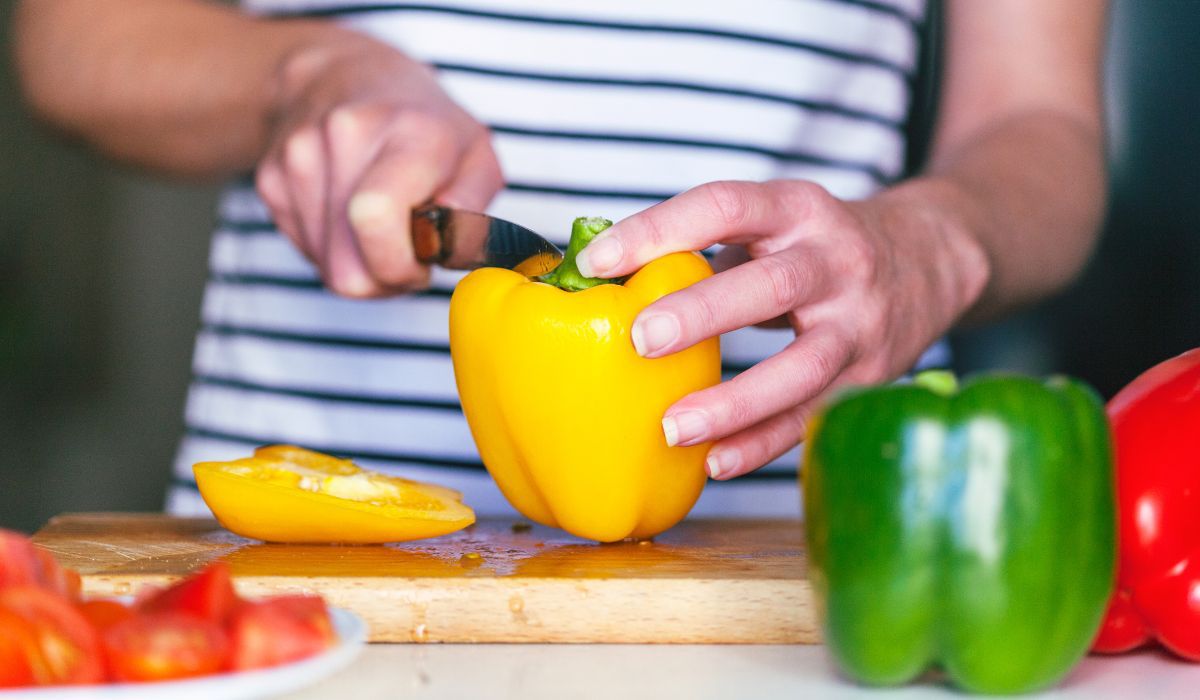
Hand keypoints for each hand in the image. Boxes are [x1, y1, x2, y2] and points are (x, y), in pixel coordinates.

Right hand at [255, 35, 501, 296]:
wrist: (349, 76)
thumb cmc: (425, 126)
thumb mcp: (477, 157)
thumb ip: (473, 213)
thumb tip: (445, 247)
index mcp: (409, 132)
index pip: (375, 217)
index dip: (400, 264)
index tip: (422, 261)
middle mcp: (344, 136)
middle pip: (346, 267)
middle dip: (383, 278)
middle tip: (406, 249)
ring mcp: (298, 156)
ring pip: (325, 267)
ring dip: (359, 262)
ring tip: (379, 224)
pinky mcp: (270, 178)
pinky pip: (305, 250)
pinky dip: (332, 247)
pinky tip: (348, 213)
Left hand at [575, 180, 988, 478]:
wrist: (930, 260)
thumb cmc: (818, 244)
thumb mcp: (776, 221)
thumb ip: (706, 244)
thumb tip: (601, 277)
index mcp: (799, 209)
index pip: (725, 205)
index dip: (659, 229)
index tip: (597, 261)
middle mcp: (837, 261)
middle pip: (772, 286)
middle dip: (703, 312)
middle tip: (641, 339)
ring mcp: (861, 323)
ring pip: (802, 366)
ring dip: (735, 401)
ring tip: (672, 426)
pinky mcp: (871, 376)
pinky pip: (812, 417)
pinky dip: (762, 443)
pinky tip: (713, 462)